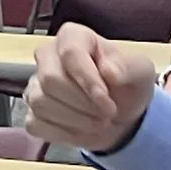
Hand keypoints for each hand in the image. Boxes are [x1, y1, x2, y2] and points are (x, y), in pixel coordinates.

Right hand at [23, 22, 157, 151]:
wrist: (119, 114)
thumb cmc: (126, 84)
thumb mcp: (140, 71)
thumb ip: (128, 67)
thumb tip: (109, 72)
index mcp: (73, 36)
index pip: (71, 53)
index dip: (88, 80)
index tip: (106, 100)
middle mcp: (48, 55)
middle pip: (51, 80)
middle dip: (83, 103)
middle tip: (108, 114)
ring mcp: (35, 84)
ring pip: (41, 103)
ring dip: (76, 120)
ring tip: (99, 122)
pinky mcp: (31, 111)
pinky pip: (36, 123)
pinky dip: (63, 133)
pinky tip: (81, 129)